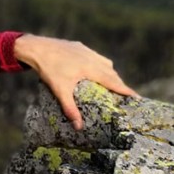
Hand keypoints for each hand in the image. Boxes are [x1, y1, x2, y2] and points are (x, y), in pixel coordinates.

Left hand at [14, 35, 138, 129]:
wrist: (36, 47)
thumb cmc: (49, 70)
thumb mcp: (60, 90)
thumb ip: (70, 109)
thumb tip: (79, 127)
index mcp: (91, 68)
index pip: (113, 81)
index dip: (126, 90)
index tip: (137, 98)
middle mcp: (92, 57)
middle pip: (111, 72)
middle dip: (119, 83)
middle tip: (125, 94)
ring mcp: (85, 50)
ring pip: (104, 62)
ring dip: (109, 73)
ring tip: (111, 84)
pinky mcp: (78, 46)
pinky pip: (94, 56)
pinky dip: (99, 64)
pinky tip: (94, 69)